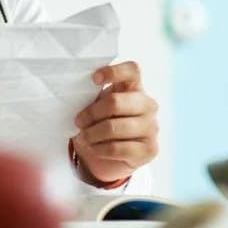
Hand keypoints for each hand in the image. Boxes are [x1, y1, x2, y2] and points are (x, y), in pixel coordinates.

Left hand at [71, 61, 158, 186]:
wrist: (109, 157)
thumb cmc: (101, 123)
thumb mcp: (96, 106)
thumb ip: (93, 95)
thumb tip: (75, 91)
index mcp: (135, 88)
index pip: (132, 70)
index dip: (113, 72)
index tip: (94, 79)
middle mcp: (148, 105)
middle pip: (116, 102)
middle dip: (91, 113)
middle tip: (78, 121)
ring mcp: (151, 128)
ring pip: (113, 127)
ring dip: (92, 133)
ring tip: (85, 137)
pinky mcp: (149, 150)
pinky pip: (116, 148)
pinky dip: (99, 149)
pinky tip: (94, 148)